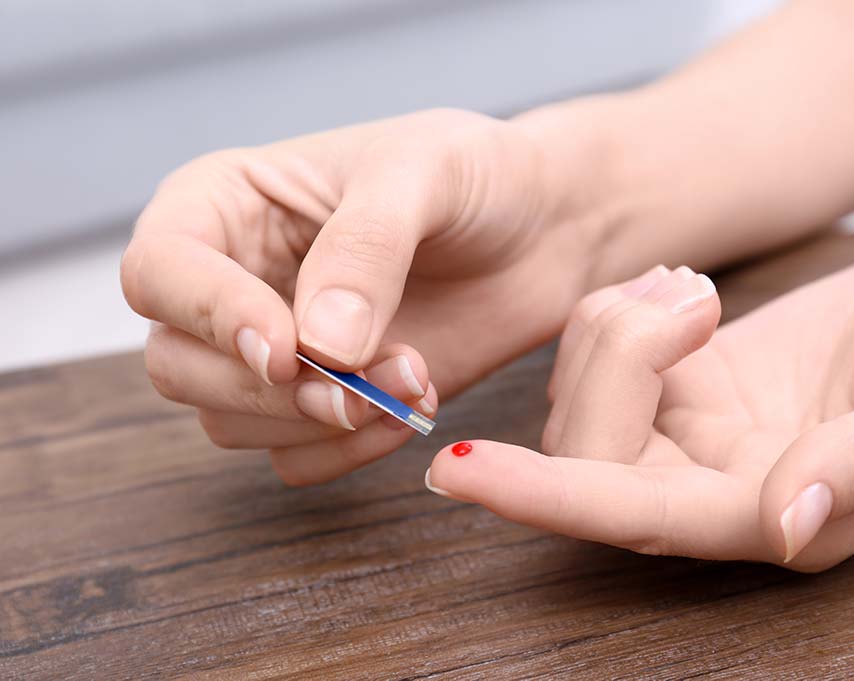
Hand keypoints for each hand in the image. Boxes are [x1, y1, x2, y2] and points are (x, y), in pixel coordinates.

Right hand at [121, 109, 588, 484]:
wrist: (545, 230)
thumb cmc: (477, 175)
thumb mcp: (423, 175)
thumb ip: (365, 249)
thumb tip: (317, 346)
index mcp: (228, 203)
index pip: (160, 272)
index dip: (208, 317)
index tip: (288, 347)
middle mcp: (235, 282)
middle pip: (178, 365)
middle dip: (269, 390)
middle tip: (362, 382)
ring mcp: (278, 349)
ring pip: (232, 422)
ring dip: (322, 421)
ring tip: (413, 374)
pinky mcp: (326, 400)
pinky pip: (296, 458)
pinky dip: (350, 451)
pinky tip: (414, 404)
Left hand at [425, 239, 853, 570]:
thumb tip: (785, 525)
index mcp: (776, 516)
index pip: (638, 520)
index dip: (548, 501)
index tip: (459, 474)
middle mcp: (715, 491)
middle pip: (591, 453)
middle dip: (611, 361)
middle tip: (692, 292)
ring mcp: (689, 439)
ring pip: (579, 405)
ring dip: (611, 331)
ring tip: (695, 285)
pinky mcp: (679, 387)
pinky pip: (594, 358)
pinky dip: (611, 314)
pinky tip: (675, 287)